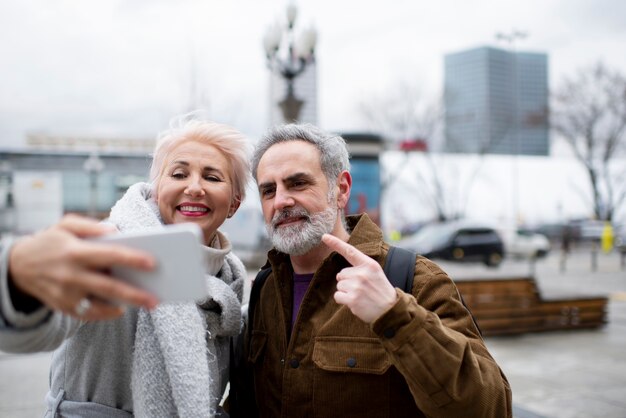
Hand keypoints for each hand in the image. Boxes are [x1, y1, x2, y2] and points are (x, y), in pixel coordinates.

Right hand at [8, 214, 158, 320]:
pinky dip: (108, 312)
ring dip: (125, 305)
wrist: (18, 266)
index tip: (152, 263)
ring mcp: (66, 295)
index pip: (109, 255)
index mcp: (74, 252)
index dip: (131, 259)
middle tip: (156, 298)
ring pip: (101, 305)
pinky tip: (122, 307)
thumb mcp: (65, 225)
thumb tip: (116, 231)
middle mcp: (70, 275)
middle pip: (108, 287)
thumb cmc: (51, 242)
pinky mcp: (64, 308)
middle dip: (135, 294)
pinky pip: (91, 314)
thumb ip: (91, 225)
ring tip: (148, 302)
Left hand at [322, 233, 397, 323]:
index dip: (336, 243)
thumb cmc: (381, 291)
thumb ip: (361, 268)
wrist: (390, 310)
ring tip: (360, 296)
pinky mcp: (352, 299)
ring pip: (339, 285)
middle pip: (341, 274)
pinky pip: (337, 296)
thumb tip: (341, 273)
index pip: (350, 251)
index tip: (324, 236)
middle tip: (362, 289)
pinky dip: (343, 300)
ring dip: (346, 292)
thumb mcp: (375, 273)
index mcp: (369, 264)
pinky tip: (356, 302)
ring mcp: (357, 286)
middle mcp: (362, 273)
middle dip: (347, 282)